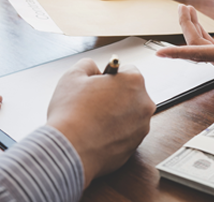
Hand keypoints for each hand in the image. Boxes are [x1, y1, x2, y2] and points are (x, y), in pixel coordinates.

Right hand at [46, 58, 155, 188]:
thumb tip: (93, 68)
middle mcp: (144, 104)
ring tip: (93, 120)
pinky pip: (125, 134)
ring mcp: (142, 127)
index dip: (109, 77)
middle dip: (115, 96)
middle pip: (131, 94)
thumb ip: (88, 65)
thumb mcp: (73, 75)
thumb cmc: (71, 113)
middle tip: (93, 103)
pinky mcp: (135, 146)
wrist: (69, 150)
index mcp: (134, 82)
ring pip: (129, 115)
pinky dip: (114, 133)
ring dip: (115, 115)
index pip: (127, 71)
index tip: (98, 84)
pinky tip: (96, 134)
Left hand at [156, 2, 213, 77]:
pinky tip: (196, 24)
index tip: (161, 53)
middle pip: (196, 47)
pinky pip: (206, 49)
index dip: (178, 53)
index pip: (199, 54)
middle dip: (186, 27)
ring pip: (200, 48)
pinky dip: (199, 35)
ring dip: (192, 29)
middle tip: (183, 8)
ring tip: (187, 11)